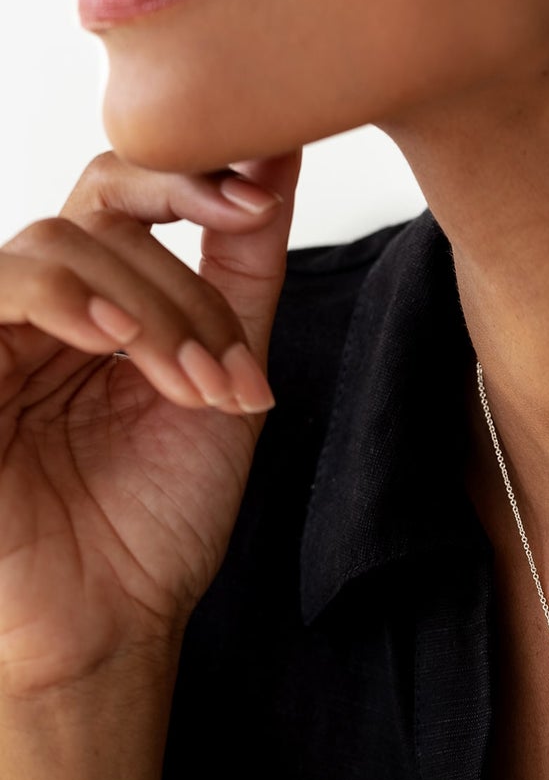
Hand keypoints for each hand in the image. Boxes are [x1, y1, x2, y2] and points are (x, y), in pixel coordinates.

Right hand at [0, 148, 301, 698]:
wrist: (114, 617)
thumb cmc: (160, 511)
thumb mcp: (226, 374)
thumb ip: (242, 270)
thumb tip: (274, 161)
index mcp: (102, 303)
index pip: (124, 192)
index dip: (190, 179)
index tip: (258, 197)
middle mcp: (43, 309)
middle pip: (104, 218)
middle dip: (186, 290)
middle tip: (226, 375)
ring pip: (57, 244)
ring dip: (146, 306)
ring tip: (190, 385)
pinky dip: (63, 297)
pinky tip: (111, 339)